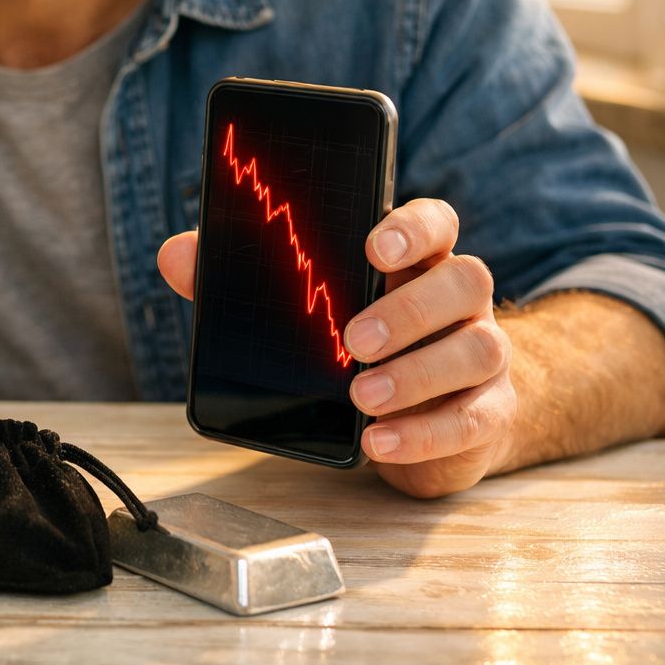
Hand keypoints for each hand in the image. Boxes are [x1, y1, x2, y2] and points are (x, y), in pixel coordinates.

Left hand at [157, 197, 515, 497]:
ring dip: (417, 374)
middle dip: (408, 310)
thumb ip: (241, 278)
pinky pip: (473, 418)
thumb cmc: (352, 343)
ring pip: (480, 348)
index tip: (374, 246)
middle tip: (352, 341)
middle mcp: (460, 300)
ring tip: (362, 399)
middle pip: (466, 281)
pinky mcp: (488, 411)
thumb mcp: (301, 308)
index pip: (436, 222)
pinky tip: (380, 442)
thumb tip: (175, 256)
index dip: (413, 228)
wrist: (422, 414)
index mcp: (416, 261)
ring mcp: (482, 353)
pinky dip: (426, 433)